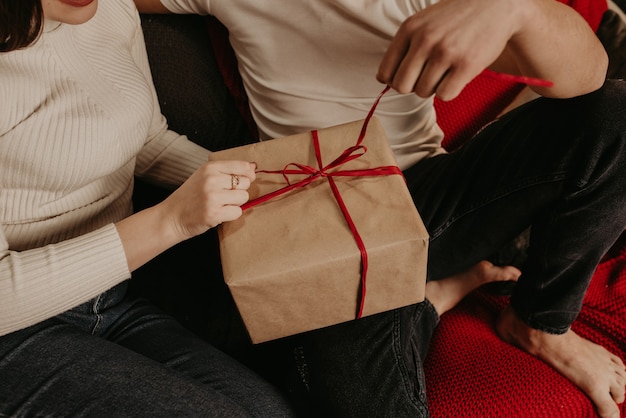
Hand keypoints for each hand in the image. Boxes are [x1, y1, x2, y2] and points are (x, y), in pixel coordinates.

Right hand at [160, 160, 255, 239]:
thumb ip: (227, 171)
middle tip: (224, 195)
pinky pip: (237, 212)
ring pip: (244, 197)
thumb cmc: (190, 196)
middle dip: (239, 190)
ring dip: (235, 203)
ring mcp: (212, 197)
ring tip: (220, 204)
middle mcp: (211, 180)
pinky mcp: (214, 214)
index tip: (243, 180)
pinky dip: (231, 215)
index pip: (243, 166)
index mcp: (210, 168)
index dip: (248, 175)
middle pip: (246, 183)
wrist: (171, 216)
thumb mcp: (204, 176)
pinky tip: (218, 213)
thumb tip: (254, 166)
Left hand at [376, 0, 519, 100]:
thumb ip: (404, 47)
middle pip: (401, 87)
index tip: (409, 76)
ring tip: (445, 71)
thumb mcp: (424, 22)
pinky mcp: (466, 65)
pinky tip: (456, 76)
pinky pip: (444, 96)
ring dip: (433, 87)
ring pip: (422, 92)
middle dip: (413, 86)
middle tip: (427, 76)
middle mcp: (424, 40)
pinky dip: (449, 91)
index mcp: (409, 29)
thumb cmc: (456, 17)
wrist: (497, 4)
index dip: (395, 80)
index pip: (385, 73)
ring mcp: (445, 52)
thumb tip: (384, 81)